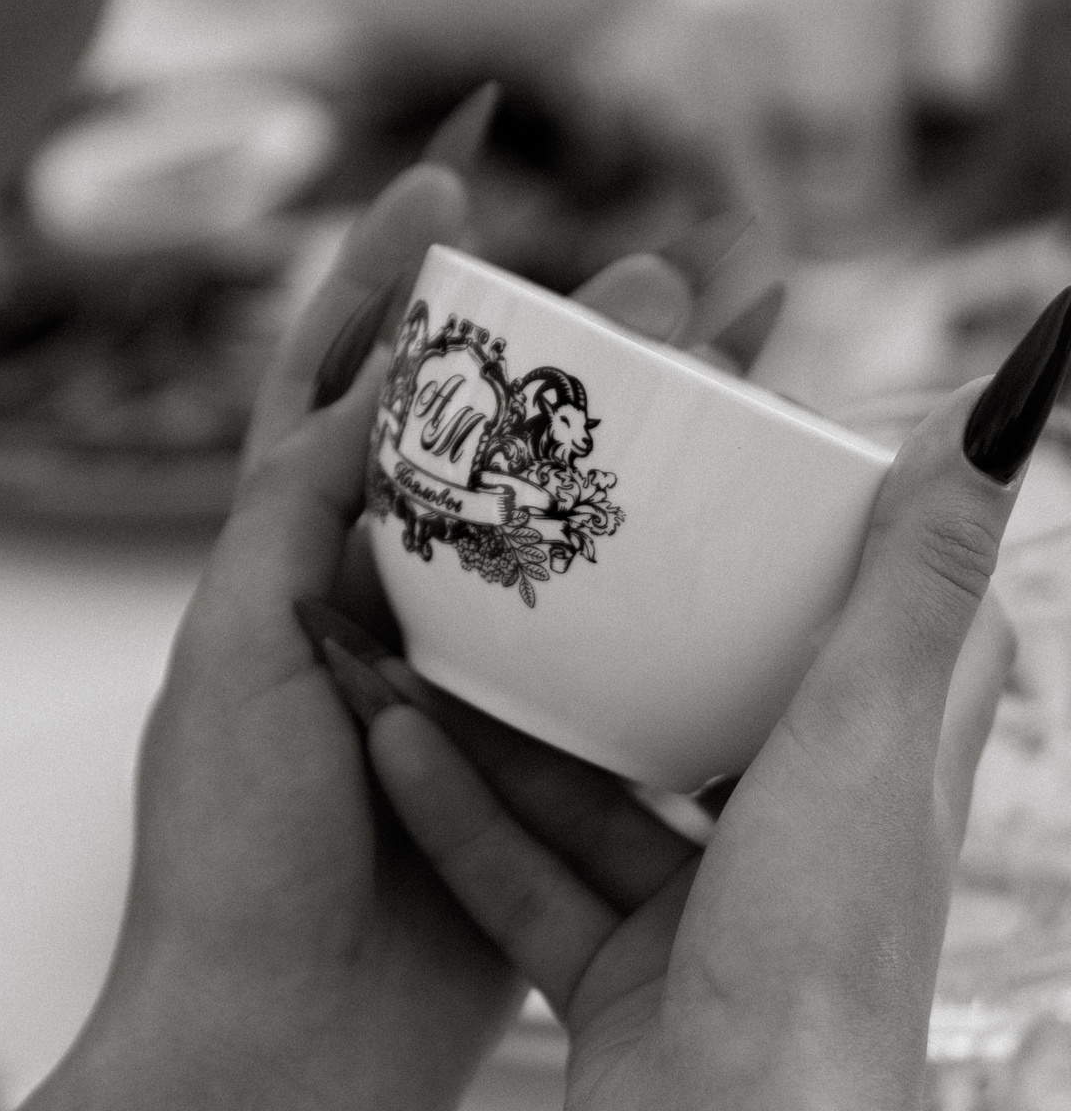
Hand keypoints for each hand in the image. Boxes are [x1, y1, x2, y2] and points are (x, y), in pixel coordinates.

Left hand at [33, 87, 779, 1110]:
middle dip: (568, 348)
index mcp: (282, 563)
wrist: (276, 1040)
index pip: (330, 383)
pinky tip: (731, 532)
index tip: (448, 179)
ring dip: (638, 443)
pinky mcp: (529, 757)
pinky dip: (663, 582)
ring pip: (560, 528)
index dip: (382, 275)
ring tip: (740, 359)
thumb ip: (294, 512)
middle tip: (669, 272)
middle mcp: (375, 604)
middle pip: (480, 440)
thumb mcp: (238, 647)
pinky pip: (607, 649)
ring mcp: (460, 675)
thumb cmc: (225, 852)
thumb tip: (366, 376)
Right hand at [359, 289, 1070, 1108]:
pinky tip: (384, 742)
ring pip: (584, 792)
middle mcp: (796, 845)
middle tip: (520, 540)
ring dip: (494, 726)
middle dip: (601, 634)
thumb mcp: (864, 739)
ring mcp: (703, 917)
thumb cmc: (820, 957)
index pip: (868, 630)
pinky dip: (457, 815)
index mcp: (876, 776)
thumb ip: (911, 584)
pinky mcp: (617, 977)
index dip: (807, 546)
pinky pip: (522, 875)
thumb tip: (1005, 411)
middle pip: (697, 705)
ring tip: (406, 638)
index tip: (717, 466)